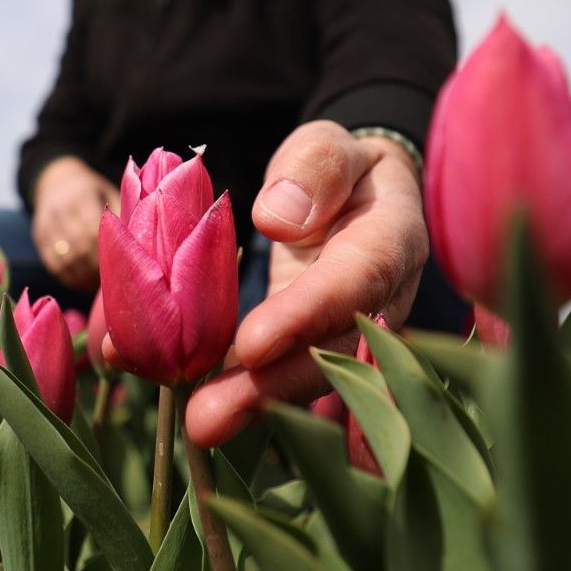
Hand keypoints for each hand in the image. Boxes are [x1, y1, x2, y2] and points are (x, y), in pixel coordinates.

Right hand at [30, 157, 118, 291]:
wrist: (54, 178)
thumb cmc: (92, 189)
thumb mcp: (107, 191)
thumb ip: (121, 212)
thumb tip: (141, 240)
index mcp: (82, 196)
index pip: (94, 231)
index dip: (108, 251)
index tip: (122, 264)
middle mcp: (60, 210)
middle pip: (79, 247)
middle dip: (97, 268)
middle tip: (114, 280)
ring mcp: (46, 224)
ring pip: (64, 259)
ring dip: (83, 277)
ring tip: (99, 286)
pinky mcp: (38, 237)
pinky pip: (52, 264)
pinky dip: (68, 278)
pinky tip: (83, 284)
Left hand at [185, 122, 427, 447]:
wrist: (355, 198)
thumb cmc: (337, 168)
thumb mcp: (327, 145)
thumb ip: (313, 168)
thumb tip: (276, 217)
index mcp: (390, 240)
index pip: (355, 281)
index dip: (305, 316)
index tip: (251, 345)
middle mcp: (379, 303)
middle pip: (330, 353)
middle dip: (267, 388)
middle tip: (205, 419)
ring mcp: (347, 337)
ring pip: (304, 379)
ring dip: (247, 405)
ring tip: (195, 425)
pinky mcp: (309, 353)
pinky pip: (276, 376)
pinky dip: (230, 389)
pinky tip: (180, 400)